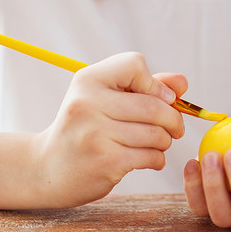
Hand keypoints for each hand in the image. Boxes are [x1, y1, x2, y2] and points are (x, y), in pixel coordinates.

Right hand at [31, 52, 186, 206]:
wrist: (48, 167)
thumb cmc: (86, 127)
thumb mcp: (108, 98)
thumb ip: (147, 86)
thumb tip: (182, 83)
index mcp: (87, 80)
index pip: (135, 64)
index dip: (154, 83)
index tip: (158, 99)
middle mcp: (88, 104)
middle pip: (155, 105)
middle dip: (173, 119)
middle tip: (174, 128)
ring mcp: (95, 134)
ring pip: (156, 134)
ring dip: (165, 141)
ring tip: (157, 143)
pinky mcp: (105, 162)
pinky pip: (151, 156)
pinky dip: (157, 158)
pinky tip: (147, 159)